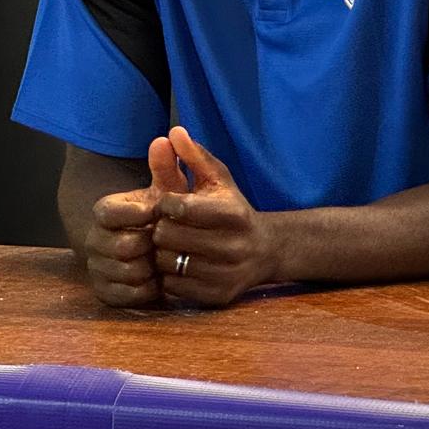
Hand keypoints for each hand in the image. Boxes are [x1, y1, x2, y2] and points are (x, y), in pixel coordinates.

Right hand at [84, 136, 186, 306]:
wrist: (153, 247)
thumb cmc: (163, 214)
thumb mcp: (167, 189)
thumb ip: (167, 167)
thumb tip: (164, 138)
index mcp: (103, 211)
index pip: (108, 211)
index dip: (137, 213)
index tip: (157, 212)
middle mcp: (93, 239)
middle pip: (124, 246)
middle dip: (151, 244)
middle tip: (163, 239)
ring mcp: (96, 267)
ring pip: (129, 272)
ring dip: (153, 267)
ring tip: (161, 258)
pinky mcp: (105, 292)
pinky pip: (131, 295)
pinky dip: (149, 288)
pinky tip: (156, 277)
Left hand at [153, 126, 278, 307]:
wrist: (267, 250)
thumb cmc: (234, 209)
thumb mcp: (219, 179)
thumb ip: (194, 156)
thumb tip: (173, 132)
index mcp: (232, 213)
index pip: (178, 207)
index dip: (166, 203)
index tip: (170, 203)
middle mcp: (232, 246)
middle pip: (166, 236)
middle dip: (161, 229)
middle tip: (167, 226)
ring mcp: (225, 274)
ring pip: (167, 263)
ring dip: (163, 254)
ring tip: (173, 245)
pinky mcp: (218, 296)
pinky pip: (173, 287)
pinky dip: (170, 276)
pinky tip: (181, 265)